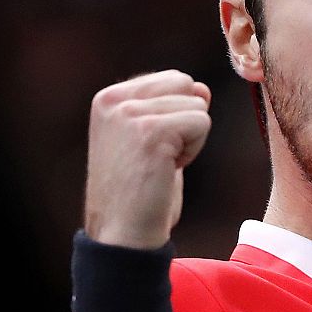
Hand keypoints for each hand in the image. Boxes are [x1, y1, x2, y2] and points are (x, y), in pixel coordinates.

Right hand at [84, 70, 212, 248]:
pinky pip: (202, 122)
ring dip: (190, 140)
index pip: (172, 79)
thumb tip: (202, 88)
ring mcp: (130, 113)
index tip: (153, 147)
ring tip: (161, 164)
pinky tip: (168, 169)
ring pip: (197, 105)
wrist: (124, 233)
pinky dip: (194, 150)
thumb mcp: (152, 140)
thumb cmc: (139, 192)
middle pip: (186, 84)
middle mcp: (115, 99)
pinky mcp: (151, 130)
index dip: (177, 115)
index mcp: (109, 98)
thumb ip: (172, 109)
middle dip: (186, 121)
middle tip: (161, 156)